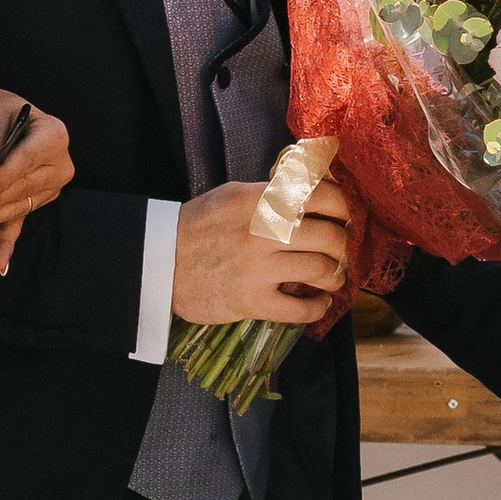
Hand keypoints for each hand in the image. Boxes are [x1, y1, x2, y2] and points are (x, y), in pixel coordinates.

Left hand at [0, 75, 74, 278]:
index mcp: (53, 135)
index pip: (28, 161)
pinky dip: (6, 243)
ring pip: (18, 208)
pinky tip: (0, 263)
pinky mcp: (28, 202)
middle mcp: (57, 162)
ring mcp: (45, 185)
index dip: (6, 178)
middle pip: (25, 189)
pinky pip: (18, 223)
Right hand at [172, 174, 351, 327]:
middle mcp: (262, 231)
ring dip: (334, 276)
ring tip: (331, 277)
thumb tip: (313, 190)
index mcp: (259, 200)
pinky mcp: (251, 301)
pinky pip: (299, 309)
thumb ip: (271, 193)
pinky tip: (318, 303)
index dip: (342, 208)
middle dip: (342, 246)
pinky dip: (317, 308)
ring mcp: (257, 269)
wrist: (158, 262)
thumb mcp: (233, 195)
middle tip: (339, 251)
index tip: (342, 217)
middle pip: (329, 237)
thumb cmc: (197, 227)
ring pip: (320, 270)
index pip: (322, 196)